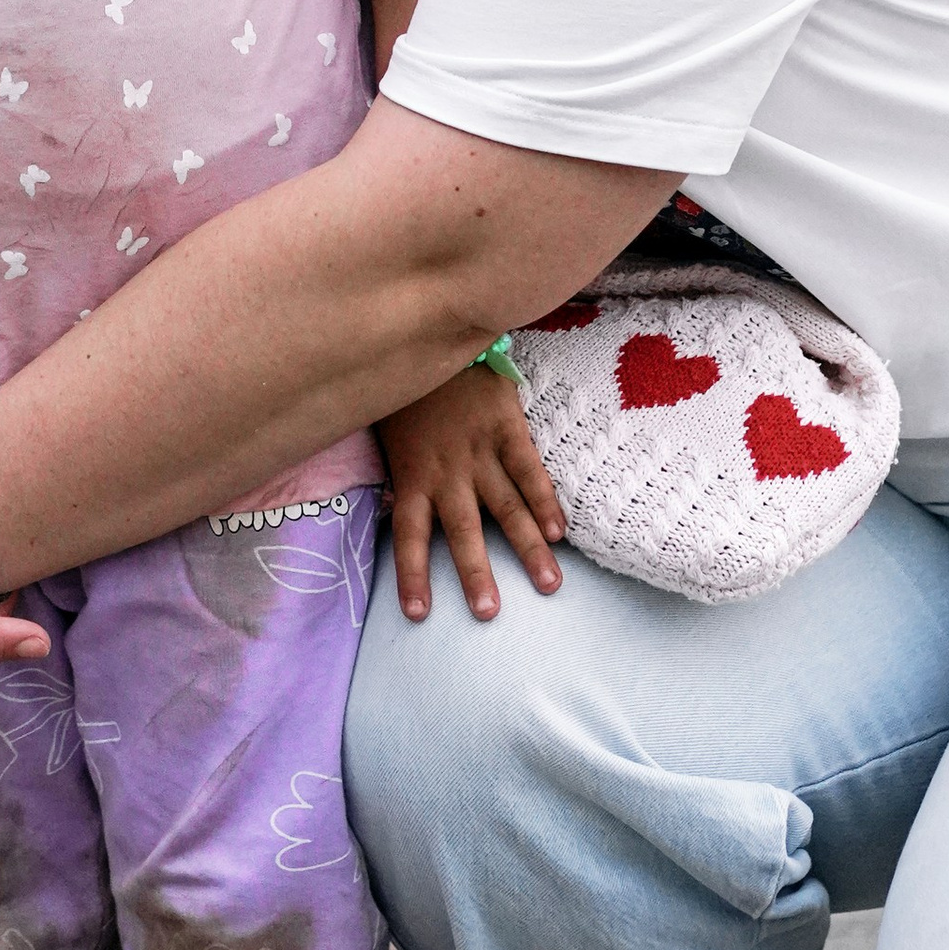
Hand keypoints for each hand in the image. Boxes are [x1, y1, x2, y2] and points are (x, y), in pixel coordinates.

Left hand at [380, 361, 564, 623]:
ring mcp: (479, 449)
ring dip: (528, 547)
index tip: (419, 615)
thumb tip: (399, 511)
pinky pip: (529, 470)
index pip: (408, 534)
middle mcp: (447, 470)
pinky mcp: (507, 426)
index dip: (412, 574)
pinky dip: (545, 500)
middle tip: (489, 613)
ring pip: (506, 507)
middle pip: (463, 530)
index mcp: (412, 474)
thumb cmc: (407, 392)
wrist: (430, 334)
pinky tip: (560, 530)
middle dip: (476, 573)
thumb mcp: (388, 431)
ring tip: (549, 584)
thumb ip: (402, 471)